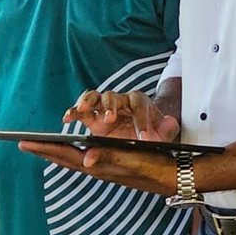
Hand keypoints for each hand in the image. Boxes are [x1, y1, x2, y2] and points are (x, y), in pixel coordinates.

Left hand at [18, 141, 177, 195]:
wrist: (175, 177)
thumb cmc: (157, 166)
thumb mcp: (134, 160)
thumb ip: (110, 159)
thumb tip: (85, 159)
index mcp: (101, 166)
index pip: (67, 156)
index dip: (45, 149)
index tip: (25, 143)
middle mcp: (99, 169)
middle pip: (65, 159)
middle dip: (44, 151)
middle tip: (22, 143)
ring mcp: (104, 169)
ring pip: (73, 160)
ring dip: (55, 153)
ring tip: (39, 146)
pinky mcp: (111, 166)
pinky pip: (84, 159)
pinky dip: (71, 153)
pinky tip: (70, 150)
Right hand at [63, 90, 179, 141]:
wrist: (144, 129)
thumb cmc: (154, 129)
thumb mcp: (165, 131)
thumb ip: (169, 127)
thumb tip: (169, 122)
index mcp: (139, 102)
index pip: (139, 106)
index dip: (141, 121)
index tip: (143, 137)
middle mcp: (120, 101)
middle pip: (113, 97)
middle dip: (110, 107)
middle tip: (110, 119)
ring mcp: (104, 108)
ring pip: (94, 98)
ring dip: (87, 102)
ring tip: (81, 110)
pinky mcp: (93, 118)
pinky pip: (81, 111)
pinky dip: (73, 112)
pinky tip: (66, 119)